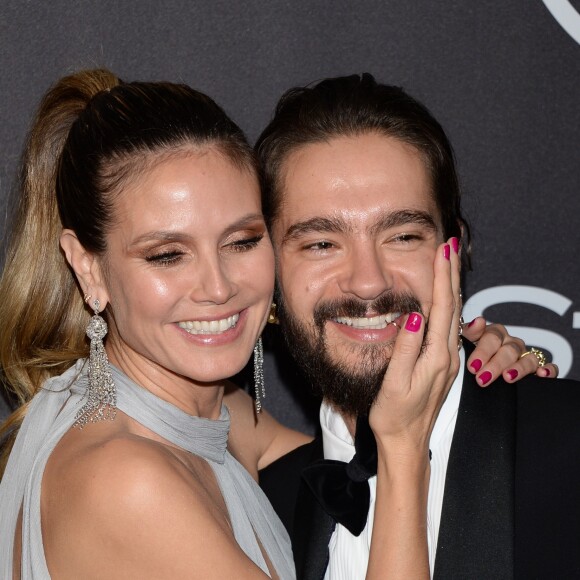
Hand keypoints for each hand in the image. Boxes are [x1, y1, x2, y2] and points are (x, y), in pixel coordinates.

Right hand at [369, 238, 460, 453]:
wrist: (405, 442)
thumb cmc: (395, 415)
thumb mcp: (395, 382)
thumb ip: (406, 347)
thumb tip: (415, 313)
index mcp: (436, 356)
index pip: (442, 307)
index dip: (442, 277)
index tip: (443, 251)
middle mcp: (447, 355)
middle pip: (453, 306)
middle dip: (451, 273)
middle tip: (449, 245)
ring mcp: (446, 360)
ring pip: (452, 315)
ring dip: (450, 286)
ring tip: (448, 263)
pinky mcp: (440, 364)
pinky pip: (447, 326)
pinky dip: (446, 304)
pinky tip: (441, 298)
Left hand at [462, 318, 557, 385]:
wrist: (477, 368)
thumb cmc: (470, 352)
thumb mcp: (465, 342)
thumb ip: (469, 332)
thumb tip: (478, 320)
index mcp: (494, 333)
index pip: (492, 337)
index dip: (483, 352)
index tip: (473, 366)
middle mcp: (511, 342)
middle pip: (509, 350)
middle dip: (495, 365)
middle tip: (482, 378)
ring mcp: (524, 354)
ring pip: (528, 358)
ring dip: (519, 368)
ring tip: (508, 378)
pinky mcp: (536, 367)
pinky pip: (546, 366)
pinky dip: (548, 369)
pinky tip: (542, 374)